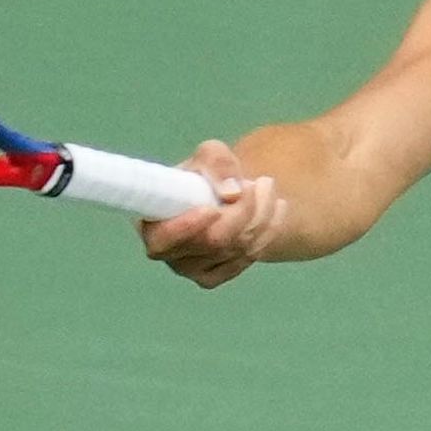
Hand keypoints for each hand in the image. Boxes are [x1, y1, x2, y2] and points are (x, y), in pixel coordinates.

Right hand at [140, 140, 285, 287]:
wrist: (224, 196)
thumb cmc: (206, 174)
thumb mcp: (210, 154)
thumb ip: (216, 163)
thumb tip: (231, 194)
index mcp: (152, 223)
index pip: (162, 240)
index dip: (187, 227)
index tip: (212, 208)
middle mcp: (169, 254)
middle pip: (212, 242)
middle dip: (243, 211)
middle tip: (260, 182)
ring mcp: (193, 270)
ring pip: (235, 249)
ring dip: (261, 215)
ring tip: (267, 186)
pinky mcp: (216, 277)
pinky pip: (247, 258)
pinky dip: (268, 232)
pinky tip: (277, 210)